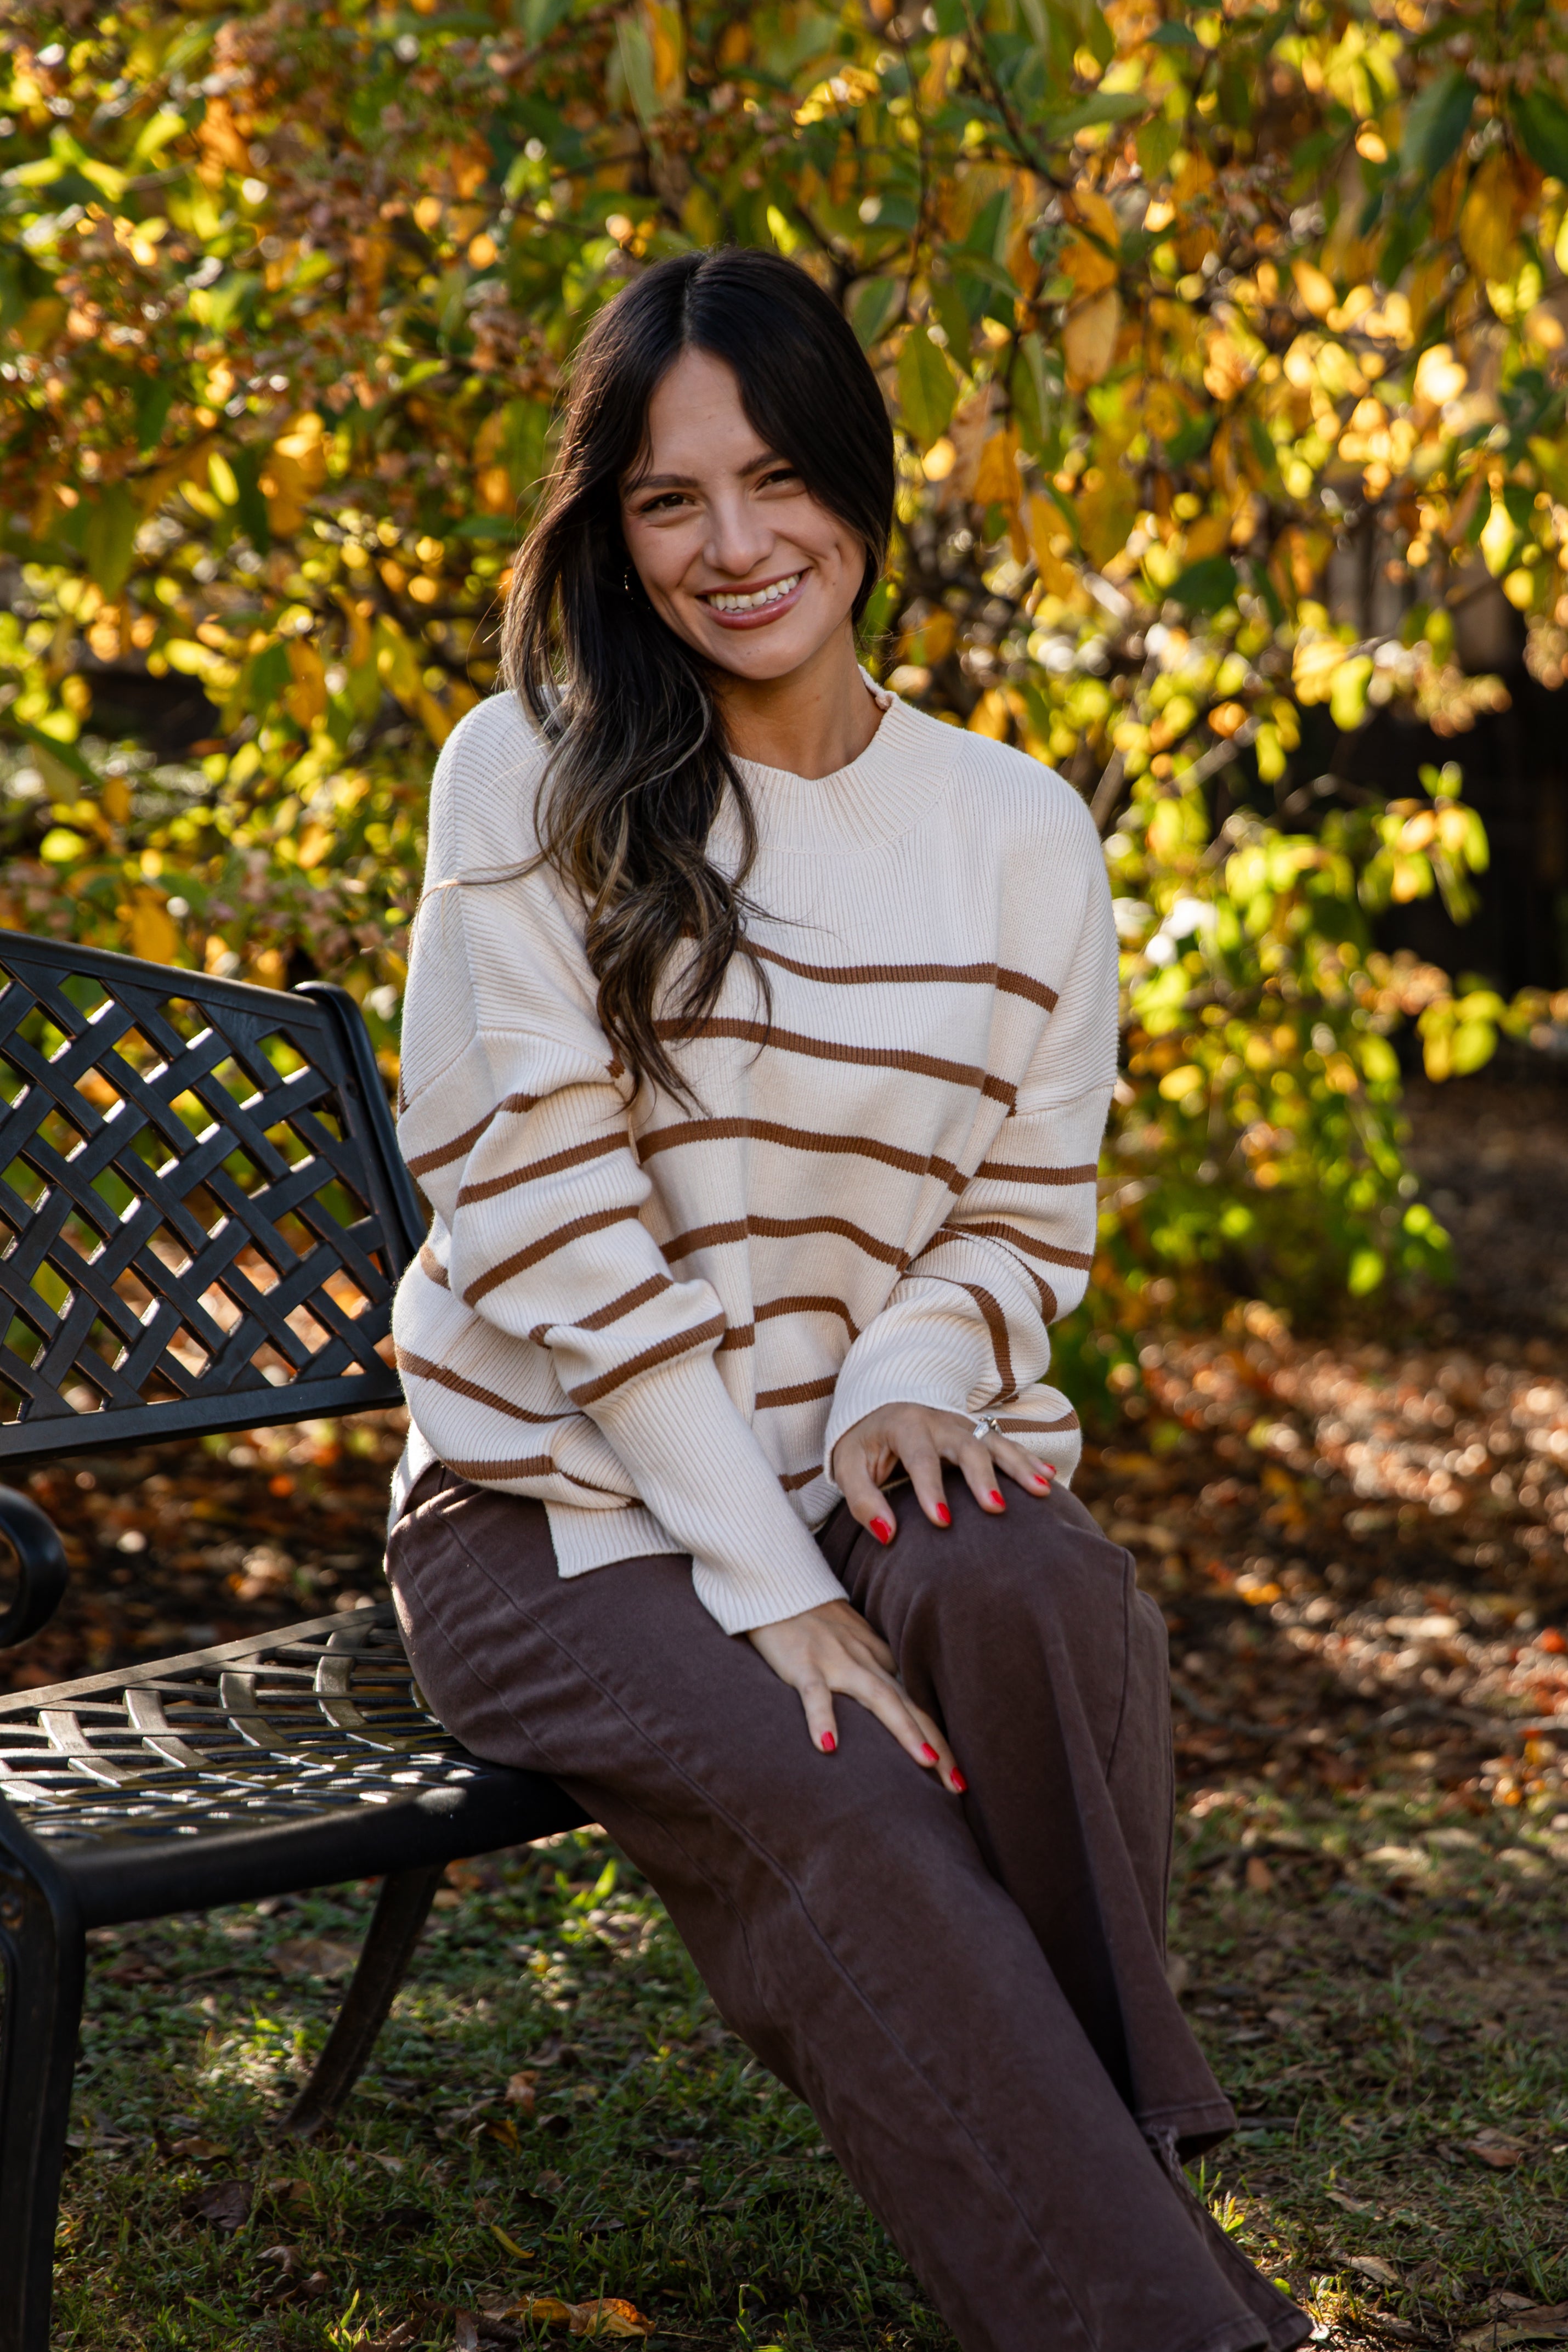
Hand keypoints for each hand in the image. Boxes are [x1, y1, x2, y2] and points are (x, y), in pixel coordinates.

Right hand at [747, 1598, 963, 1789]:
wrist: (779, 1588)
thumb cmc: (815, 1621)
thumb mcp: (853, 1643)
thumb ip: (874, 1668)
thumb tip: (897, 1699)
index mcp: (877, 1659)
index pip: (915, 1702)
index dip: (939, 1736)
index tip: (958, 1774)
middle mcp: (865, 1661)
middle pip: (909, 1704)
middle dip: (937, 1743)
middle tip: (959, 1783)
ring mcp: (836, 1661)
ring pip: (878, 1696)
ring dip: (904, 1729)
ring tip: (926, 1761)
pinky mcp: (803, 1663)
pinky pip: (814, 1692)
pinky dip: (822, 1718)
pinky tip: (828, 1746)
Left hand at [831, 1403, 1053, 1543]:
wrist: (877, 1408)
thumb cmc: (863, 1445)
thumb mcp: (849, 1467)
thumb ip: (862, 1500)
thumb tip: (888, 1534)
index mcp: (904, 1425)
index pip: (920, 1458)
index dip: (931, 1490)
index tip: (942, 1522)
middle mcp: (939, 1420)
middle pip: (967, 1446)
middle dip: (983, 1477)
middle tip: (996, 1510)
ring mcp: (963, 1424)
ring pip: (995, 1442)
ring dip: (1019, 1466)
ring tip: (1041, 1489)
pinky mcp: (977, 1433)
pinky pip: (1007, 1444)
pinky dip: (1028, 1459)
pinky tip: (1049, 1478)